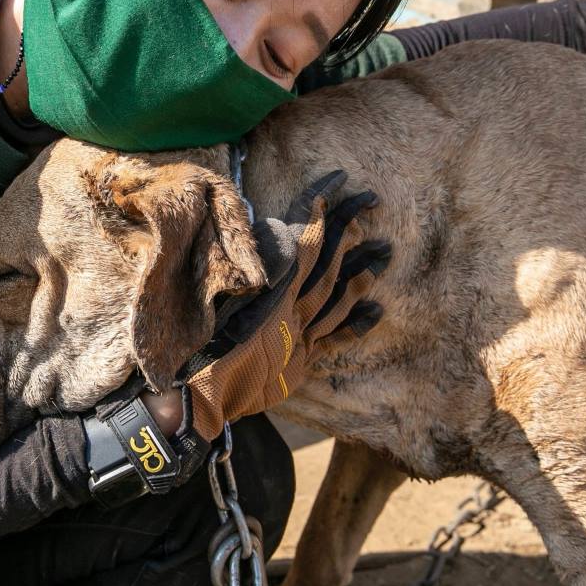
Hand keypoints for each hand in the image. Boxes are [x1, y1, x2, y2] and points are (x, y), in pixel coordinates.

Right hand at [179, 171, 388, 440]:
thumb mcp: (215, 300)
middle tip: (371, 204)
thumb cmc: (200, 345)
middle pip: (328, 268)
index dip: (317, 217)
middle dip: (349, 234)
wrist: (203, 395)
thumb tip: (265, 238)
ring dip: (362, 275)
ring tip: (384, 253)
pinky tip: (377, 311)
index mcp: (270, 294)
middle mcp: (290, 313)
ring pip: (338, 301)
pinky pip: (335, 340)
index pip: (302, 246)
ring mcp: (298, 338)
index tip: (330, 191)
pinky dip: (356, 325)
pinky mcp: (299, 362)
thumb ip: (243, 273)